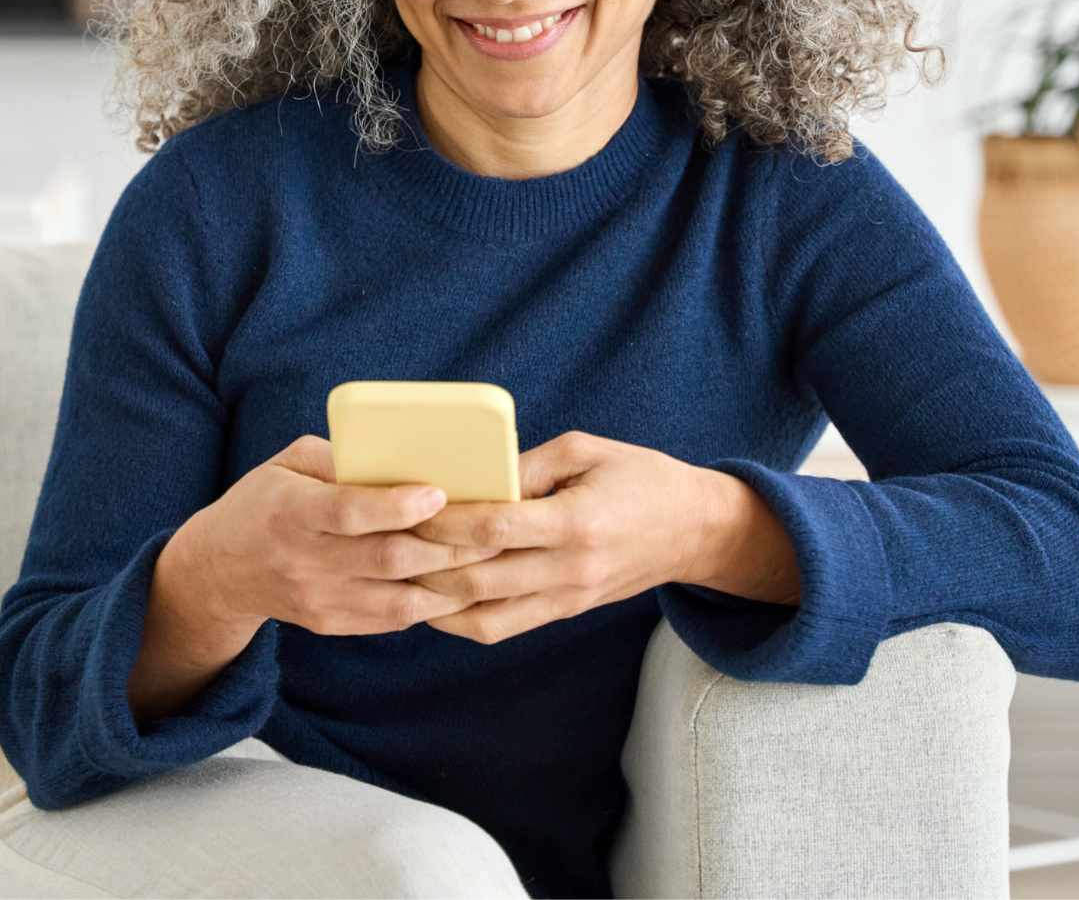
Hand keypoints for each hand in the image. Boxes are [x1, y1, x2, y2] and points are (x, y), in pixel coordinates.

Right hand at [185, 434, 511, 636]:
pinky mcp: (332, 624)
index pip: (349, 513)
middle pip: (387, 559)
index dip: (396, 506)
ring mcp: (319, 599)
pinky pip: (394, 619)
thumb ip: (340, 459)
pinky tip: (460, 583)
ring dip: (451, 581)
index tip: (438, 492)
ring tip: (490, 559)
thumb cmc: (264, 502)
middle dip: (447, 545)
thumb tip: (402, 458)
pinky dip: (432, 603)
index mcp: (291, 511)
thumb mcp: (286, 463)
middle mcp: (304, 560)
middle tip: (493, 528)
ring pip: (400, 598)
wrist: (220, 570)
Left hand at [402, 430, 723, 644]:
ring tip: (397, 578)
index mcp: (575, 522)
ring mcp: (567, 598)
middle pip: (478, 580)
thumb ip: (526, 466)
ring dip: (435, 602)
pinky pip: (503, 627)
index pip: (494, 529)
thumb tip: (471, 479)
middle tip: (384, 545)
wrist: (694, 530)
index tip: (409, 505)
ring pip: (484, 618)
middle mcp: (569, 570)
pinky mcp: (564, 611)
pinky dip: (461, 619)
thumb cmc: (640, 477)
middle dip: (425, 565)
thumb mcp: (587, 451)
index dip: (445, 521)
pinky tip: (432, 597)